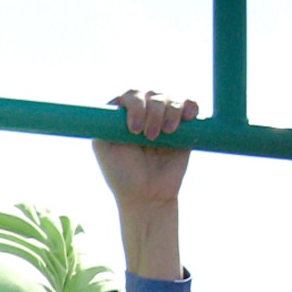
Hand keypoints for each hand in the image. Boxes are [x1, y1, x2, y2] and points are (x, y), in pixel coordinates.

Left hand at [93, 89, 198, 264]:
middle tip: (150, 136)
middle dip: (151, 111)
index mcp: (123, 117)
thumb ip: (102, 122)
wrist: (148, 197)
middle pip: (150, 94)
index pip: (130, 96)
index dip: (134, 105)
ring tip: (166, 133)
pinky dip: (189, 106)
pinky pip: (189, 104)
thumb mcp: (103, 147)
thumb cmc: (123, 175)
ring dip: (169, 112)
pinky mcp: (184, 127)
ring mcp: (163, 119)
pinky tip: (187, 116)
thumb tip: (115, 100)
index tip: (133, 130)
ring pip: (169, 98)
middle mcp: (143, 114)